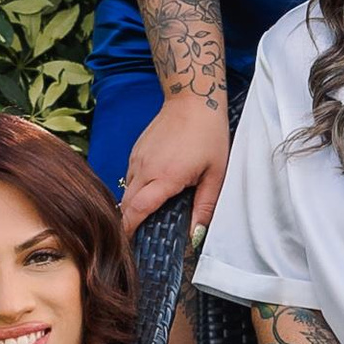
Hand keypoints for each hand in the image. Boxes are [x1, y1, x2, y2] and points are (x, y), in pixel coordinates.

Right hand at [119, 88, 228, 239]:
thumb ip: (205, 206)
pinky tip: (153, 190)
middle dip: (130, 222)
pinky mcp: (136, 150)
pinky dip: (138, 188)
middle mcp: (145, 168)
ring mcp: (137, 158)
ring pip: (127, 190)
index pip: (137, 211)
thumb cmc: (208, 134)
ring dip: (134, 205)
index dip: (129, 230)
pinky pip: (131, 176)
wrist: (192, 98)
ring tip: (148, 215)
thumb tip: (196, 235)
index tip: (128, 245)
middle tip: (140, 237)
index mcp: (165, 177)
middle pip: (127, 205)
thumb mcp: (216, 174)